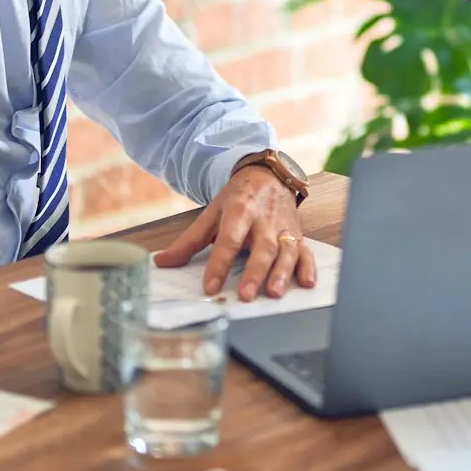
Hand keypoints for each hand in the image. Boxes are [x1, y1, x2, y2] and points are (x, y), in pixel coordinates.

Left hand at [152, 165, 315, 301]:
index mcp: (240, 211)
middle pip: (262, 248)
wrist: (269, 175)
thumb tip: (161, 262)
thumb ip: (189, 241)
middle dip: (255, 272)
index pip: (228, 240)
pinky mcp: (298, 235)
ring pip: (286, 251)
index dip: (219, 265)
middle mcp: (264, 220)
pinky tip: (307, 283)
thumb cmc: (239, 198)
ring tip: (274, 293)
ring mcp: (284, 228)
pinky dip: (308, 267)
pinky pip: (306, 252)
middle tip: (245, 294)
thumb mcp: (212, 214)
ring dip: (282, 272)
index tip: (210, 287)